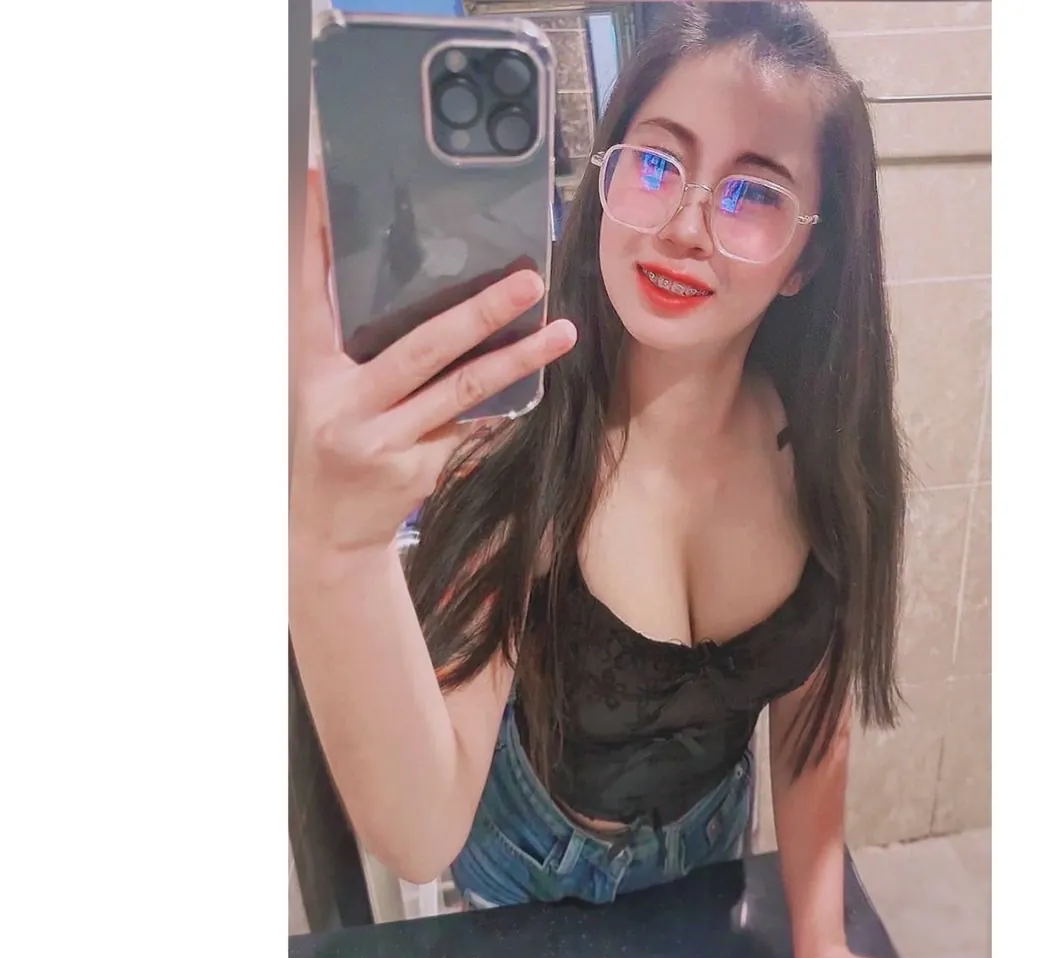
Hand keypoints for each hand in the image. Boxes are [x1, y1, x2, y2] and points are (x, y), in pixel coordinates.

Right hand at [290, 171, 577, 563]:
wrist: (327, 531)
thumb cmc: (331, 443)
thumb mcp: (322, 390)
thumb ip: (346, 340)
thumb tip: (398, 278)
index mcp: (311, 370)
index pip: (312, 292)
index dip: (320, 239)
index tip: (329, 184)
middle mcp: (343, 402)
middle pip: (420, 346)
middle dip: (478, 311)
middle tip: (527, 280)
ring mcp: (382, 440)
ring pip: (462, 390)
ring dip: (517, 358)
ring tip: (561, 331)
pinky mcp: (416, 470)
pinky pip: (471, 427)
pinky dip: (505, 404)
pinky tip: (540, 379)